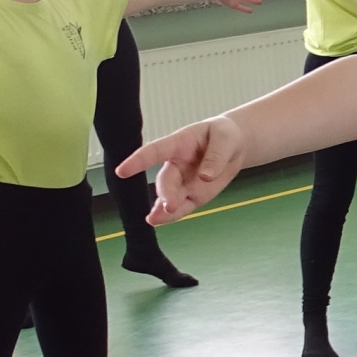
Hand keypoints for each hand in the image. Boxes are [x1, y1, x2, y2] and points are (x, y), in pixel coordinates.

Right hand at [114, 115, 249, 223]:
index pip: (155, 151)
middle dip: (166, 193)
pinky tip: (162, 221)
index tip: (121, 172)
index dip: (137, 161)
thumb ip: (216, 156)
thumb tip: (205, 176)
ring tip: (155, 220)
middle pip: (166, 179)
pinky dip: (174, 215)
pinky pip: (183, 207)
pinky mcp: (193, 195)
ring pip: (170, 196)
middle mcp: (176, 164)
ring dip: (163, 209)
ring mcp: (184, 182)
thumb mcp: (225, 138)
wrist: (235, 147)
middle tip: (169, 206)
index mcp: (179, 144)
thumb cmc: (224, 135)